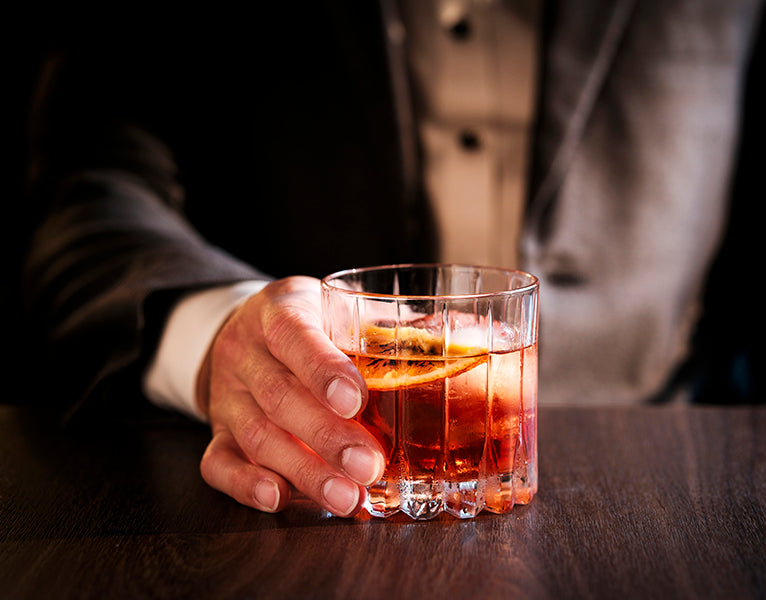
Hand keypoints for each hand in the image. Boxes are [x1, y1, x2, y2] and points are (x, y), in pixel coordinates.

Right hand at [195, 276, 384, 515]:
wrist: (246, 331)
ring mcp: (228, 394)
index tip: (356, 401)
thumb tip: (476, 339)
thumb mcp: (342, 307)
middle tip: (368, 466)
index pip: (294, 334)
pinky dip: (245, 485)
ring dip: (303, 471)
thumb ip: (391, 326)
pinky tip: (280, 500)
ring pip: (256, 435)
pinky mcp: (217, 430)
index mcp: (280, 310)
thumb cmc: (314, 322)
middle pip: (279, 396)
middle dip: (326, 437)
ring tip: (347, 498)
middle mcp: (246, 351)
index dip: (322, 369)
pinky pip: (219, 461)